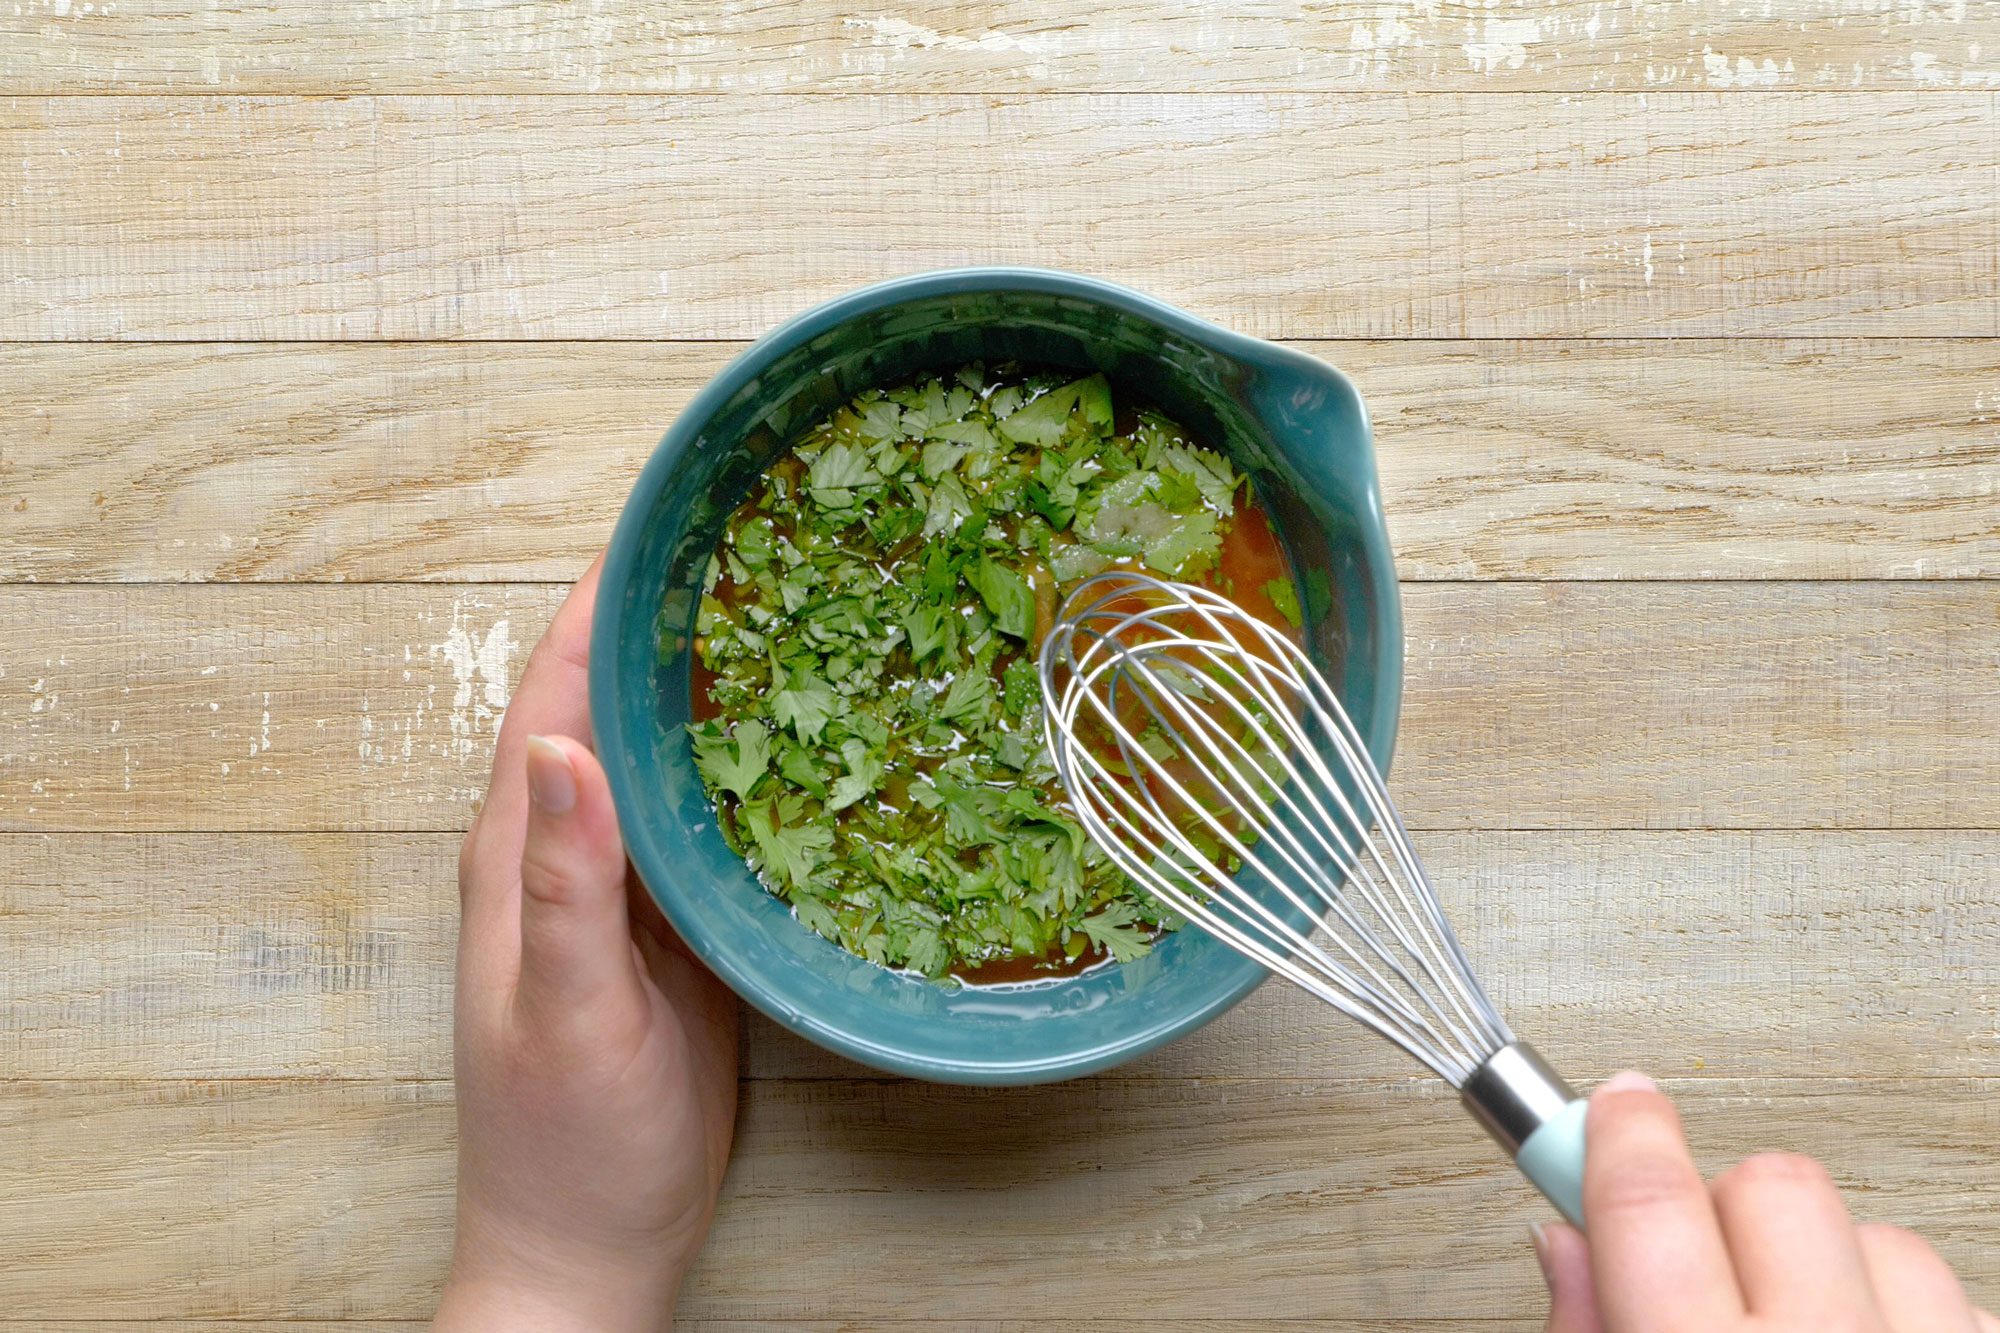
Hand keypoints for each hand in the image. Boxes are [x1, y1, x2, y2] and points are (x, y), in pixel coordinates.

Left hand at [435, 558, 739, 1331]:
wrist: (594, 1248)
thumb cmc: (565, 1143)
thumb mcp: (565, 1011)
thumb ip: (564, 884)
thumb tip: (557, 738)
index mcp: (518, 853)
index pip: (552, 693)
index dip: (598, 605)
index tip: (664, 524)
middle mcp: (568, 852)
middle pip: (613, 708)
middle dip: (670, 625)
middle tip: (758, 546)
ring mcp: (629, 889)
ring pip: (671, 760)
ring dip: (717, 690)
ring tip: (797, 613)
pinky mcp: (681, 929)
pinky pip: (716, 822)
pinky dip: (754, 770)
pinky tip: (812, 741)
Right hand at [1536, 1071, 1993, 1332]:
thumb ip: (1586, 1329)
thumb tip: (1566, 1244)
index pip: (1650, 1203)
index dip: (1620, 1133)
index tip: (1615, 1101)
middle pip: (1773, 1188)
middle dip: (1728, 1209)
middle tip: (1703, 1266)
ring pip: (1880, 1237)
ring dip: (1831, 1267)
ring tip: (1800, 1331)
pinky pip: (1964, 1301)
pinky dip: (1910, 1318)